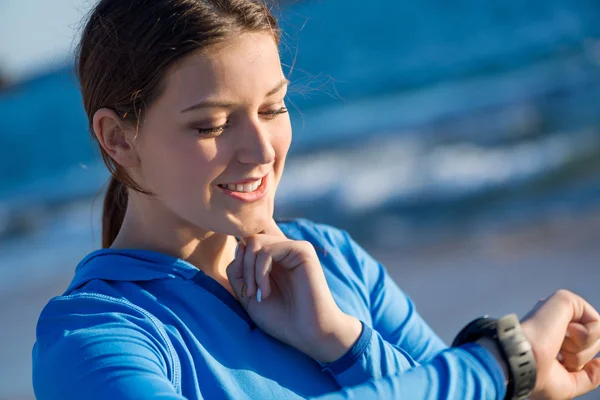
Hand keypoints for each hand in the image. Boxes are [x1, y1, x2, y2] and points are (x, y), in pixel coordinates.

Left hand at [226, 218, 361, 362]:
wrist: (309, 334)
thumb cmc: (281, 319)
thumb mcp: (248, 295)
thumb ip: (238, 271)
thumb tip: (238, 245)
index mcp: (273, 259)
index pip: (245, 245)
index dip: (238, 264)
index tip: (245, 292)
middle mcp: (284, 250)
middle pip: (248, 239)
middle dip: (242, 265)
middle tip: (249, 292)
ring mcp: (294, 248)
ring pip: (255, 242)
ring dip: (249, 270)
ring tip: (257, 293)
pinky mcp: (302, 250)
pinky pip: (267, 251)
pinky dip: (260, 272)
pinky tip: (266, 291)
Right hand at [520, 290, 599, 398]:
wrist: (522, 362)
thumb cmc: (536, 376)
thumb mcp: (568, 385)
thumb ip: (590, 376)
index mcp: (552, 337)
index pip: (581, 350)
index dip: (576, 363)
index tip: (555, 366)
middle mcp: (555, 322)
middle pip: (593, 344)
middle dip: (581, 357)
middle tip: (558, 356)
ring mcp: (559, 310)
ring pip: (597, 334)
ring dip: (582, 350)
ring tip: (558, 346)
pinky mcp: (565, 300)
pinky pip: (597, 323)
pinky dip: (587, 337)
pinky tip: (563, 333)